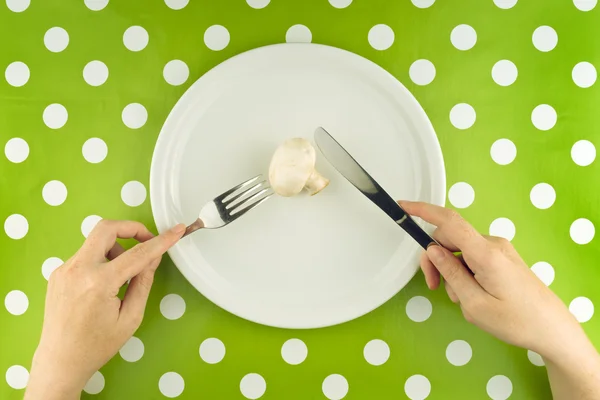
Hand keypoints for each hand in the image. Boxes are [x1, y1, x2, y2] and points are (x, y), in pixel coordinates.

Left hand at [25, 220, 184, 399]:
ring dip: (116, 248)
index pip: (137, 253)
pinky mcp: (58, 273)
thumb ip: (143, 282)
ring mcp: (64, 270)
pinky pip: (86, 255)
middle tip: (147, 240)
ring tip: (123, 276)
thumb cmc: (97, 345)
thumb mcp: (131, 317)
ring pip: (96, 241)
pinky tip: (106, 284)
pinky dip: (102, 260)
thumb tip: (152, 258)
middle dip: (132, 228)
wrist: (60, 361)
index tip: (176, 231)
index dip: (161, 241)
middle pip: (107, 228)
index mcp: (98, 283)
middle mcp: (77, 270)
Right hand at [401, 201, 599, 399]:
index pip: (449, 222)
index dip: (423, 210)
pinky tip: (473, 294)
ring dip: (452, 272)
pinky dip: (464, 272)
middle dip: (435, 260)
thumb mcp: (475, 304)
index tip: (403, 206)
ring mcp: (499, 249)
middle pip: (449, 239)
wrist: (552, 329)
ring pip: (459, 251)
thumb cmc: (516, 321)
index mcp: (486, 253)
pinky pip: (472, 257)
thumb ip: (451, 273)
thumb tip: (432, 250)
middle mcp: (493, 244)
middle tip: (434, 288)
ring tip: (464, 300)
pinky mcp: (502, 257)